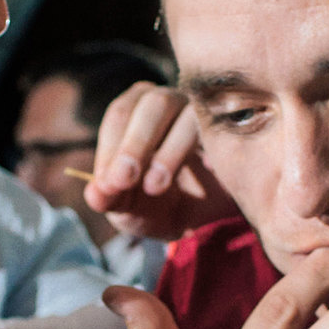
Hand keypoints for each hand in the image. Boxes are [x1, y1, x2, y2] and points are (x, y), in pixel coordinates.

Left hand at [83, 82, 236, 241]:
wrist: (203, 226)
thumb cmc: (158, 207)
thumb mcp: (127, 210)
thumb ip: (109, 199)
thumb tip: (95, 194)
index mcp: (136, 111)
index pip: (120, 115)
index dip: (110, 149)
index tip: (108, 184)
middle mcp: (171, 101)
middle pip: (154, 104)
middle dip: (134, 144)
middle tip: (124, 180)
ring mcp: (206, 113)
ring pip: (188, 114)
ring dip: (168, 152)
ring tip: (155, 187)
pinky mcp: (233, 132)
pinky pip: (223, 131)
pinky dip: (208, 153)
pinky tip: (201, 178)